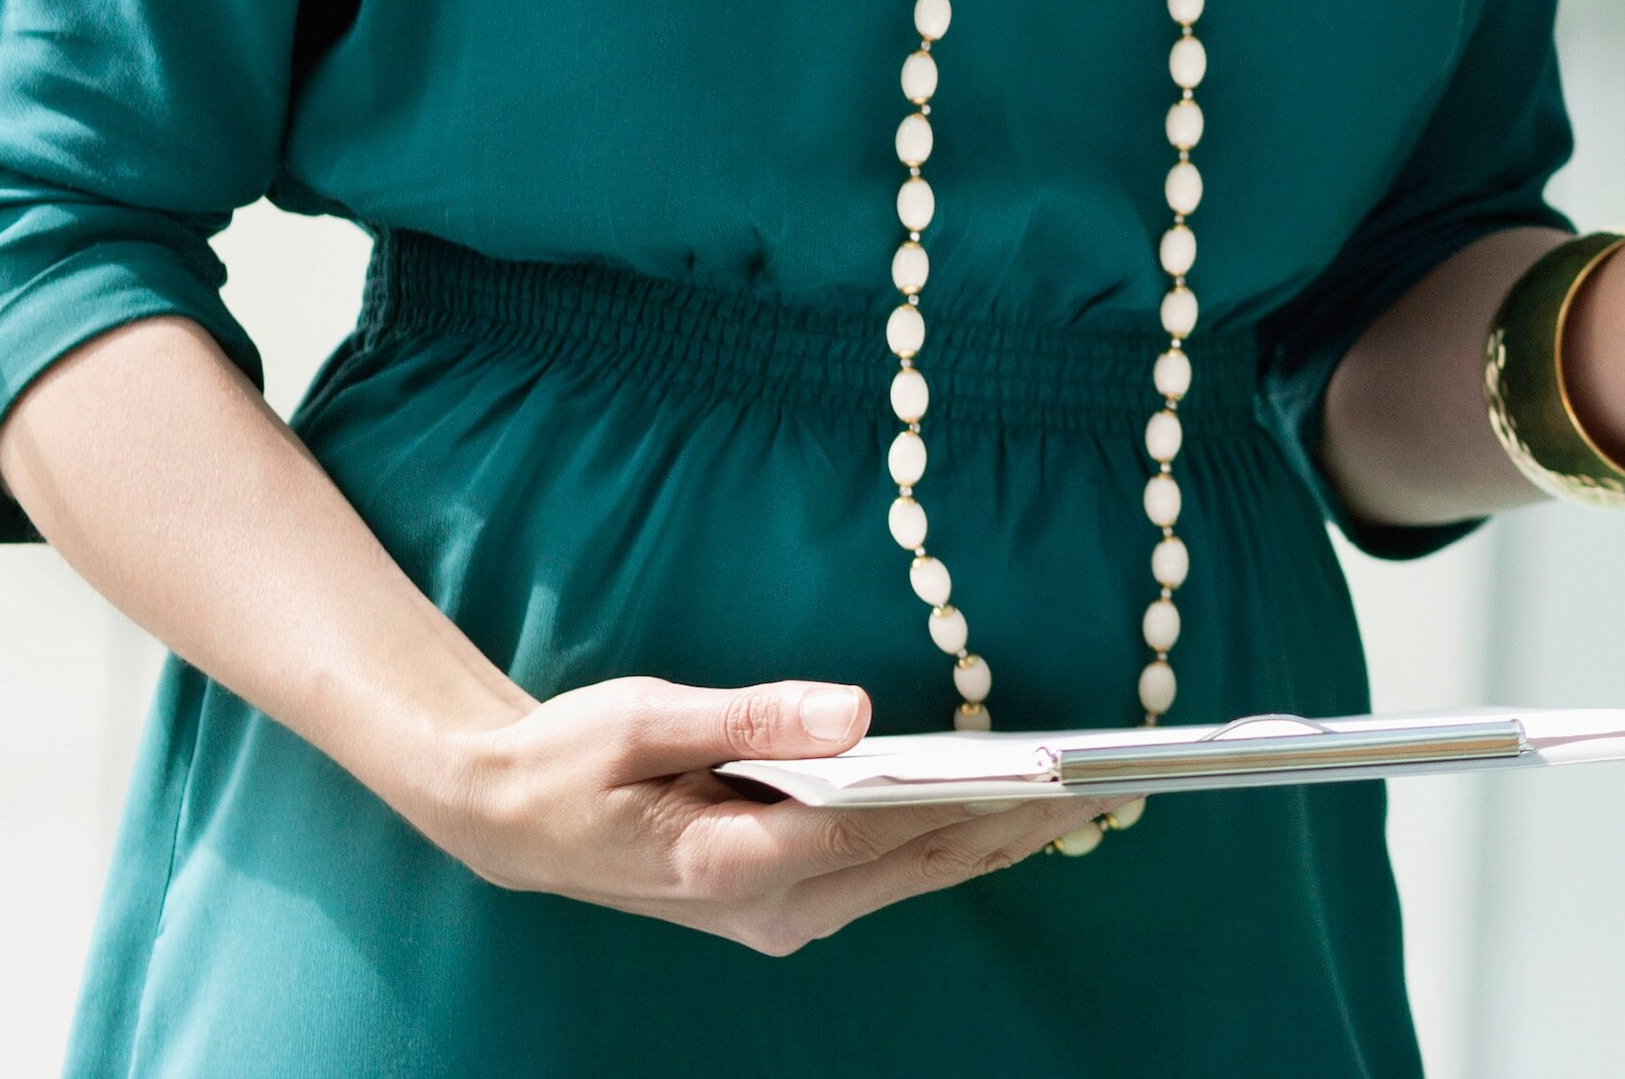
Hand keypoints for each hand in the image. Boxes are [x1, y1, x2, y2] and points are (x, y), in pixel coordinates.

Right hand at [404, 675, 1123, 954]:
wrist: (509, 819)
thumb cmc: (571, 760)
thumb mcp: (645, 717)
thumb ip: (750, 717)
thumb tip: (853, 709)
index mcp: (734, 863)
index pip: (880, 831)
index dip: (973, 802)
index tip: (1054, 777)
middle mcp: (770, 908)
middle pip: (918, 863)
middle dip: (1018, 824)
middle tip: (1115, 784)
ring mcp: (781, 916)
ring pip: (911, 876)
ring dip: (997, 837)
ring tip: (1090, 795)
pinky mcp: (787, 902)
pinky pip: (886, 873)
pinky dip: (951, 841)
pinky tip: (1009, 809)